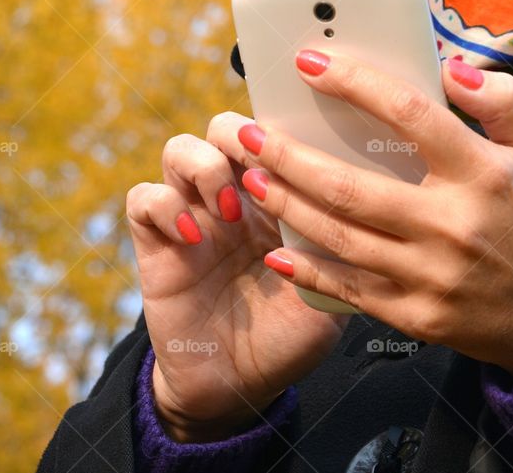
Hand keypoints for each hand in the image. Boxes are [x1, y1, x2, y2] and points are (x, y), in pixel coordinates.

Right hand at [125, 128, 350, 441]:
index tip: (302, 145)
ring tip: (228, 207)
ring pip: (180, 149)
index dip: (284, 128)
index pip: (276, 137)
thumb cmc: (289, 336)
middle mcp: (235, 199)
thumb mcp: (331, 294)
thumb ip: (343, 253)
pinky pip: (143, 198)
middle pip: (225, 127)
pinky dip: (164, 206)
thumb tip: (370, 207)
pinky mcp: (158, 244)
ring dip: (203, 166)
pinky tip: (193, 237)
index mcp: (280, 201)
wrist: (239, 385)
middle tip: (257, 168)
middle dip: (239, 133)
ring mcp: (194, 217)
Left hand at [225, 49, 512, 380]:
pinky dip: (309, 271)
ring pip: (339, 236)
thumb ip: (503, 103)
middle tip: (249, 134)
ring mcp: (431, 276)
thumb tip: (450, 67)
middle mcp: (452, 225)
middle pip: (351, 185)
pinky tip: (278, 249)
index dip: (354, 84)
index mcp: (484, 174)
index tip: (310, 62)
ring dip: (286, 205)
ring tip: (249, 178)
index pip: (409, 115)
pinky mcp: (417, 316)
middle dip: (288, 157)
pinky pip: (350, 290)